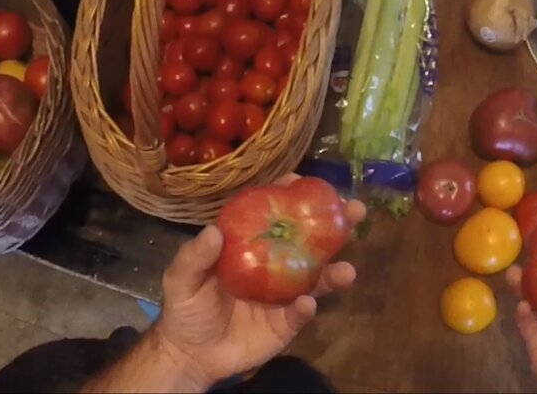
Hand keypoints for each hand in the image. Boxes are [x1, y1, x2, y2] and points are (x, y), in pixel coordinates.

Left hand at [155, 174, 366, 388]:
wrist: (192, 354)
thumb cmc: (187, 308)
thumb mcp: (181, 278)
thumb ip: (195, 256)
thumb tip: (213, 230)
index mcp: (250, 246)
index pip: (271, 215)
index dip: (287, 195)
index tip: (301, 181)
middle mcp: (273, 264)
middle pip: (307, 241)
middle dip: (333, 226)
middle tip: (354, 212)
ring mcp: (283, 294)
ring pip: (315, 278)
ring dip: (333, 272)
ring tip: (347, 269)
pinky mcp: (285, 324)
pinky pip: (299, 314)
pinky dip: (305, 309)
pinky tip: (307, 303)